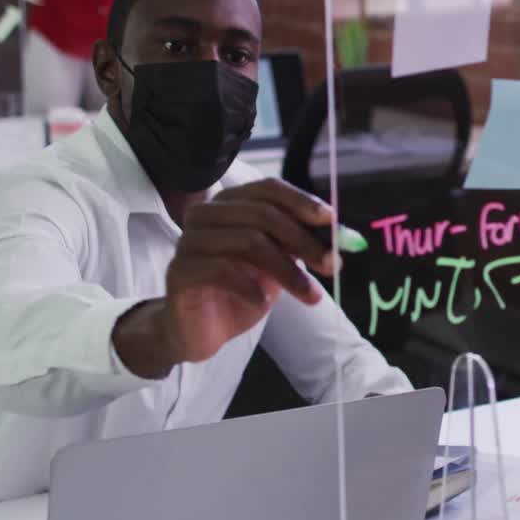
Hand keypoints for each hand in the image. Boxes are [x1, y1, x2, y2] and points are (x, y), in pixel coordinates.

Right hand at [115, 179, 338, 375]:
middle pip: (262, 215)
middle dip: (304, 241)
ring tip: (310, 294)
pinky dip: (250, 286)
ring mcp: (189, 241)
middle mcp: (205, 215)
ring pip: (247, 241)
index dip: (301, 201)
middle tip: (332, 265)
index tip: (332, 220)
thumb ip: (300, 244)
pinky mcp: (179, 271)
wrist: (200, 331)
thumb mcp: (277, 264)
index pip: (267, 188)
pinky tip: (262, 302)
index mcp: (229, 204)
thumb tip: (341, 234)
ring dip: (287, 270)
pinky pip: (222, 269)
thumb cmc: (239, 291)